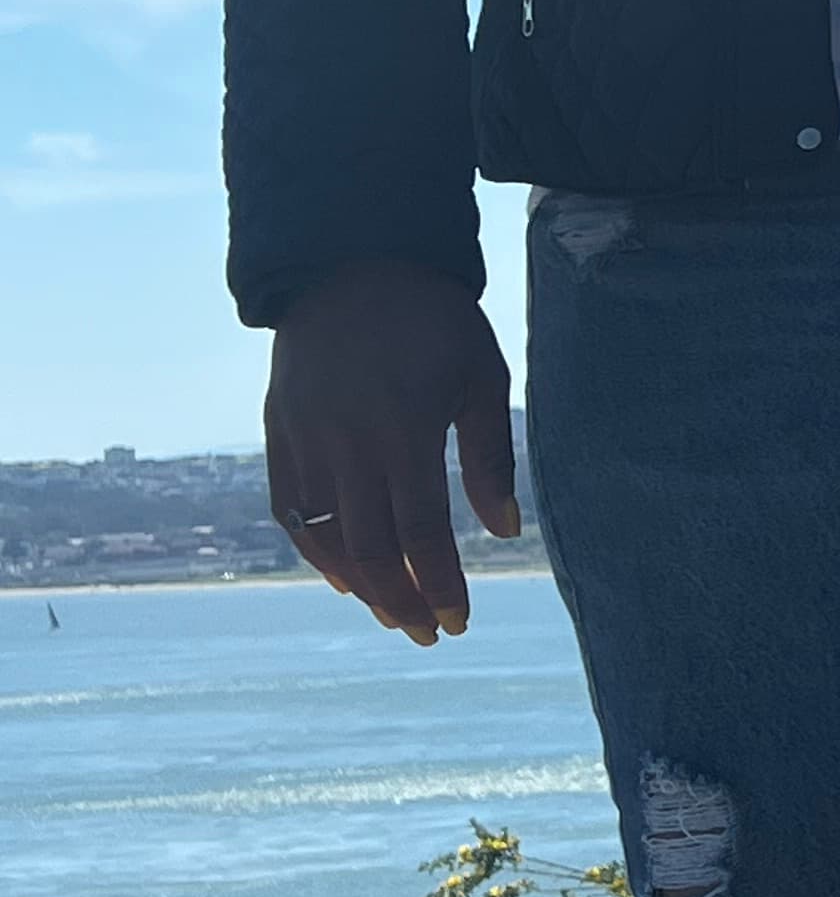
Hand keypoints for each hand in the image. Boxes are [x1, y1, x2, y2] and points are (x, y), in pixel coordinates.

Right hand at [267, 259, 519, 645]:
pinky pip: (288, 507)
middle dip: (401, 601)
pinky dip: (313, 549)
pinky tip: (343, 574)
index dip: (440, 587)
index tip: (458, 621)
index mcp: (404, 434)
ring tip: (391, 612)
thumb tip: (504, 532)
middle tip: (427, 633)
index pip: (420, 536)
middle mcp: (347, 446)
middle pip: (370, 549)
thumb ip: (490, 457)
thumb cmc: (433, 320)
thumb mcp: (480, 377)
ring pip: (324, 536)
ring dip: (359, 584)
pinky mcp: (279, 431)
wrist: (352, 263)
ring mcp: (305, 440)